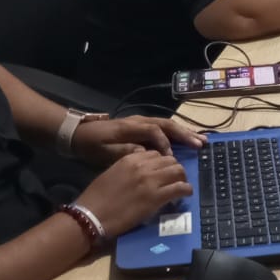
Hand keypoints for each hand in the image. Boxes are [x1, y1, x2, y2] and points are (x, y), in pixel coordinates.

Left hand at [72, 115, 205, 168]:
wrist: (78, 134)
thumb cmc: (91, 145)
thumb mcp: (104, 152)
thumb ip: (126, 151)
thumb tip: (148, 154)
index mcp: (130, 127)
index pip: (154, 131)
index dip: (165, 143)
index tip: (172, 158)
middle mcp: (139, 121)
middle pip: (167, 124)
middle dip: (185, 134)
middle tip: (201, 143)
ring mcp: (141, 122)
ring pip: (167, 125)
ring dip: (184, 132)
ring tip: (200, 140)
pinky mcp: (140, 127)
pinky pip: (162, 128)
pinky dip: (176, 133)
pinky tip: (185, 140)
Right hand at [76, 150, 192, 236]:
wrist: (91, 215)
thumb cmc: (96, 198)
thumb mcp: (113, 173)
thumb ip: (129, 168)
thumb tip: (143, 171)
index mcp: (131, 159)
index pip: (156, 154)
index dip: (162, 163)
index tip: (162, 172)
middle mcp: (143, 166)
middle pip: (170, 160)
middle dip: (174, 169)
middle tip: (174, 180)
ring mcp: (151, 181)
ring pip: (178, 171)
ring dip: (182, 178)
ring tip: (181, 187)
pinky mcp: (156, 197)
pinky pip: (180, 188)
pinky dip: (186, 190)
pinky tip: (185, 194)